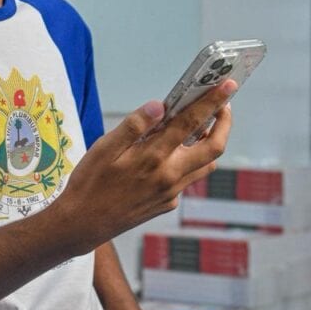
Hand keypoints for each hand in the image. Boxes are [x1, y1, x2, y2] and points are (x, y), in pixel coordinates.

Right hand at [54, 79, 234, 252]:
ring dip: (209, 144)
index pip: (191, 122)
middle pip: (214, 148)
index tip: (227, 85)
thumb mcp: (104, 148)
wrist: (83, 224)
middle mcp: (169, 177)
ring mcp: (171, 193)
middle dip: (224, 124)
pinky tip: (169, 154)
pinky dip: (187, 161)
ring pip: (205, 166)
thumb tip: (159, 105)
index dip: (212, 101)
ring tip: (198, 126)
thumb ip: (134, 126)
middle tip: (222, 105)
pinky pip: (187, 179)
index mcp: (154, 157)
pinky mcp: (167, 204)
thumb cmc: (90, 183)